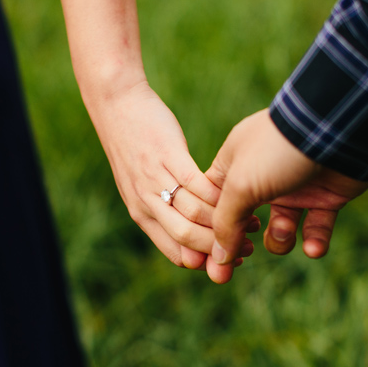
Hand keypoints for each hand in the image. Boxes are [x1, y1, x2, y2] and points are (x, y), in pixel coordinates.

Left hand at [85, 80, 255, 279]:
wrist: (116, 104)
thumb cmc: (135, 145)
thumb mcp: (141, 185)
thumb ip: (163, 210)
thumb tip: (193, 233)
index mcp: (142, 214)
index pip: (176, 253)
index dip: (207, 262)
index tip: (232, 260)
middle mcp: (146, 202)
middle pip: (187, 239)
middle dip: (221, 247)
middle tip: (249, 246)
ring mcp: (155, 179)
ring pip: (194, 214)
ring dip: (226, 220)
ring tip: (251, 220)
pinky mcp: (167, 154)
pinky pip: (197, 183)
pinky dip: (220, 194)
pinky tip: (238, 193)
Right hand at [205, 109, 367, 282]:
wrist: (336, 129)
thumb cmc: (278, 150)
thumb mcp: (240, 185)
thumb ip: (225, 222)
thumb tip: (218, 260)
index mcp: (234, 166)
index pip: (211, 204)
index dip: (208, 232)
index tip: (205, 260)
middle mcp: (262, 178)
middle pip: (242, 221)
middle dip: (237, 246)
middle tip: (232, 270)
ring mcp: (294, 188)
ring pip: (279, 230)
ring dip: (280, 240)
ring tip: (285, 233)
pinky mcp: (325, 197)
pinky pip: (316, 229)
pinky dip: (315, 242)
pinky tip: (312, 247)